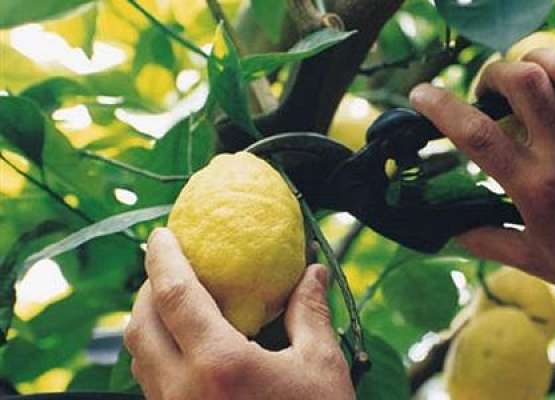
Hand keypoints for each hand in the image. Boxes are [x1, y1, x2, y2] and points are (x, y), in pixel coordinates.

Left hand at [124, 228, 354, 399]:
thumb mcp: (321, 367)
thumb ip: (310, 313)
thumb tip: (312, 272)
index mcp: (219, 365)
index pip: (174, 295)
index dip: (163, 258)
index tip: (161, 234)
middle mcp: (184, 391)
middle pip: (141, 325)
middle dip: (146, 287)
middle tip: (167, 265)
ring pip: (139, 358)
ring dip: (147, 321)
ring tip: (171, 302)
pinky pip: (151, 384)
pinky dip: (157, 354)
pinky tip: (185, 348)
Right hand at [410, 48, 554, 310]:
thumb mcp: (536, 261)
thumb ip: (488, 239)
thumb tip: (452, 229)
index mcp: (538, 190)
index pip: (478, 134)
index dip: (441, 107)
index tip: (420, 95)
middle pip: (523, 81)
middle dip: (493, 74)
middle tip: (488, 93)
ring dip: (534, 62)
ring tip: (525, 80)